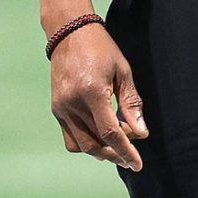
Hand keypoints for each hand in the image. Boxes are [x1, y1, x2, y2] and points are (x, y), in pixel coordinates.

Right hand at [50, 23, 146, 170]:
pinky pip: (70, 137)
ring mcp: (61, 108)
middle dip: (115, 154)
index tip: (138, 164)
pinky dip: (86, 142)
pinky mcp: (56, 109)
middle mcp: (72, 103)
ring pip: (81, 144)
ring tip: (118, 146)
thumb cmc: (102, 49)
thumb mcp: (124, 72)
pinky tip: (101, 137)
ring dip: (101, 151)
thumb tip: (141, 133)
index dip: (125, 151)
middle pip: (95, 143)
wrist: (70, 33)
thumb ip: (132, 104)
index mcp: (92, 93)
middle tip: (131, 156)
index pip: (110, 132)